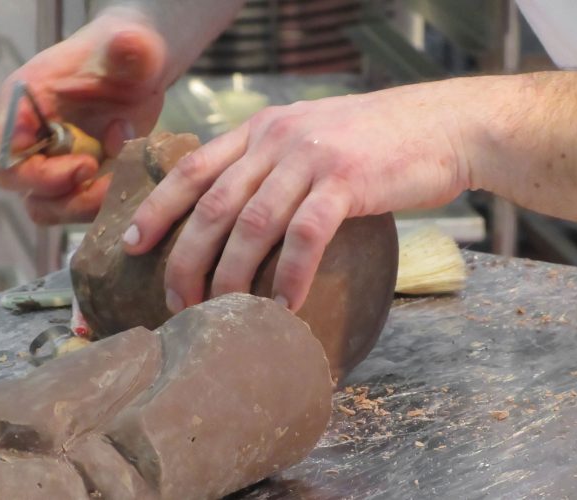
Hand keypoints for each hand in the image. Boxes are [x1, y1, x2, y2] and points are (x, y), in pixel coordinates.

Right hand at [0, 11, 167, 224]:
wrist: (143, 69)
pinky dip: (107, 203)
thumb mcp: (132, 49)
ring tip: (124, 177)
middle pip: (29, 194)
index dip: (41, 176)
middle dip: (71, 197)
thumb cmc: (127, 53)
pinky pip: (81, 207)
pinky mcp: (80, 179)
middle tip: (111, 180)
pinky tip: (133, 177)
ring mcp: (54, 163)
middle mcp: (31, 140)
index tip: (88, 165)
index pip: (7, 161)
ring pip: (54, 208)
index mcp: (23, 106)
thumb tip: (129, 44)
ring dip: (90, 205)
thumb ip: (128, 50)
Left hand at [123, 81, 475, 312]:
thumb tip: (242, 219)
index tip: (132, 244)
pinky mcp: (346, 181)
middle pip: (212, 205)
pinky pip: (305, 236)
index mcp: (262, 130)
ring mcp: (310, 157)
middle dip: (185, 258)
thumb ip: (274, 166)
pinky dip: (290, 275)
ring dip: (231, 277)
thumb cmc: (377, 142)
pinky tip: (284, 306)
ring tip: (222, 313)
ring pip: (251, 225)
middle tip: (176, 301)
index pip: (193, 169)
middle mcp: (277, 139)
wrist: (444, 123)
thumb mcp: (312, 137)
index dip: (158, 209)